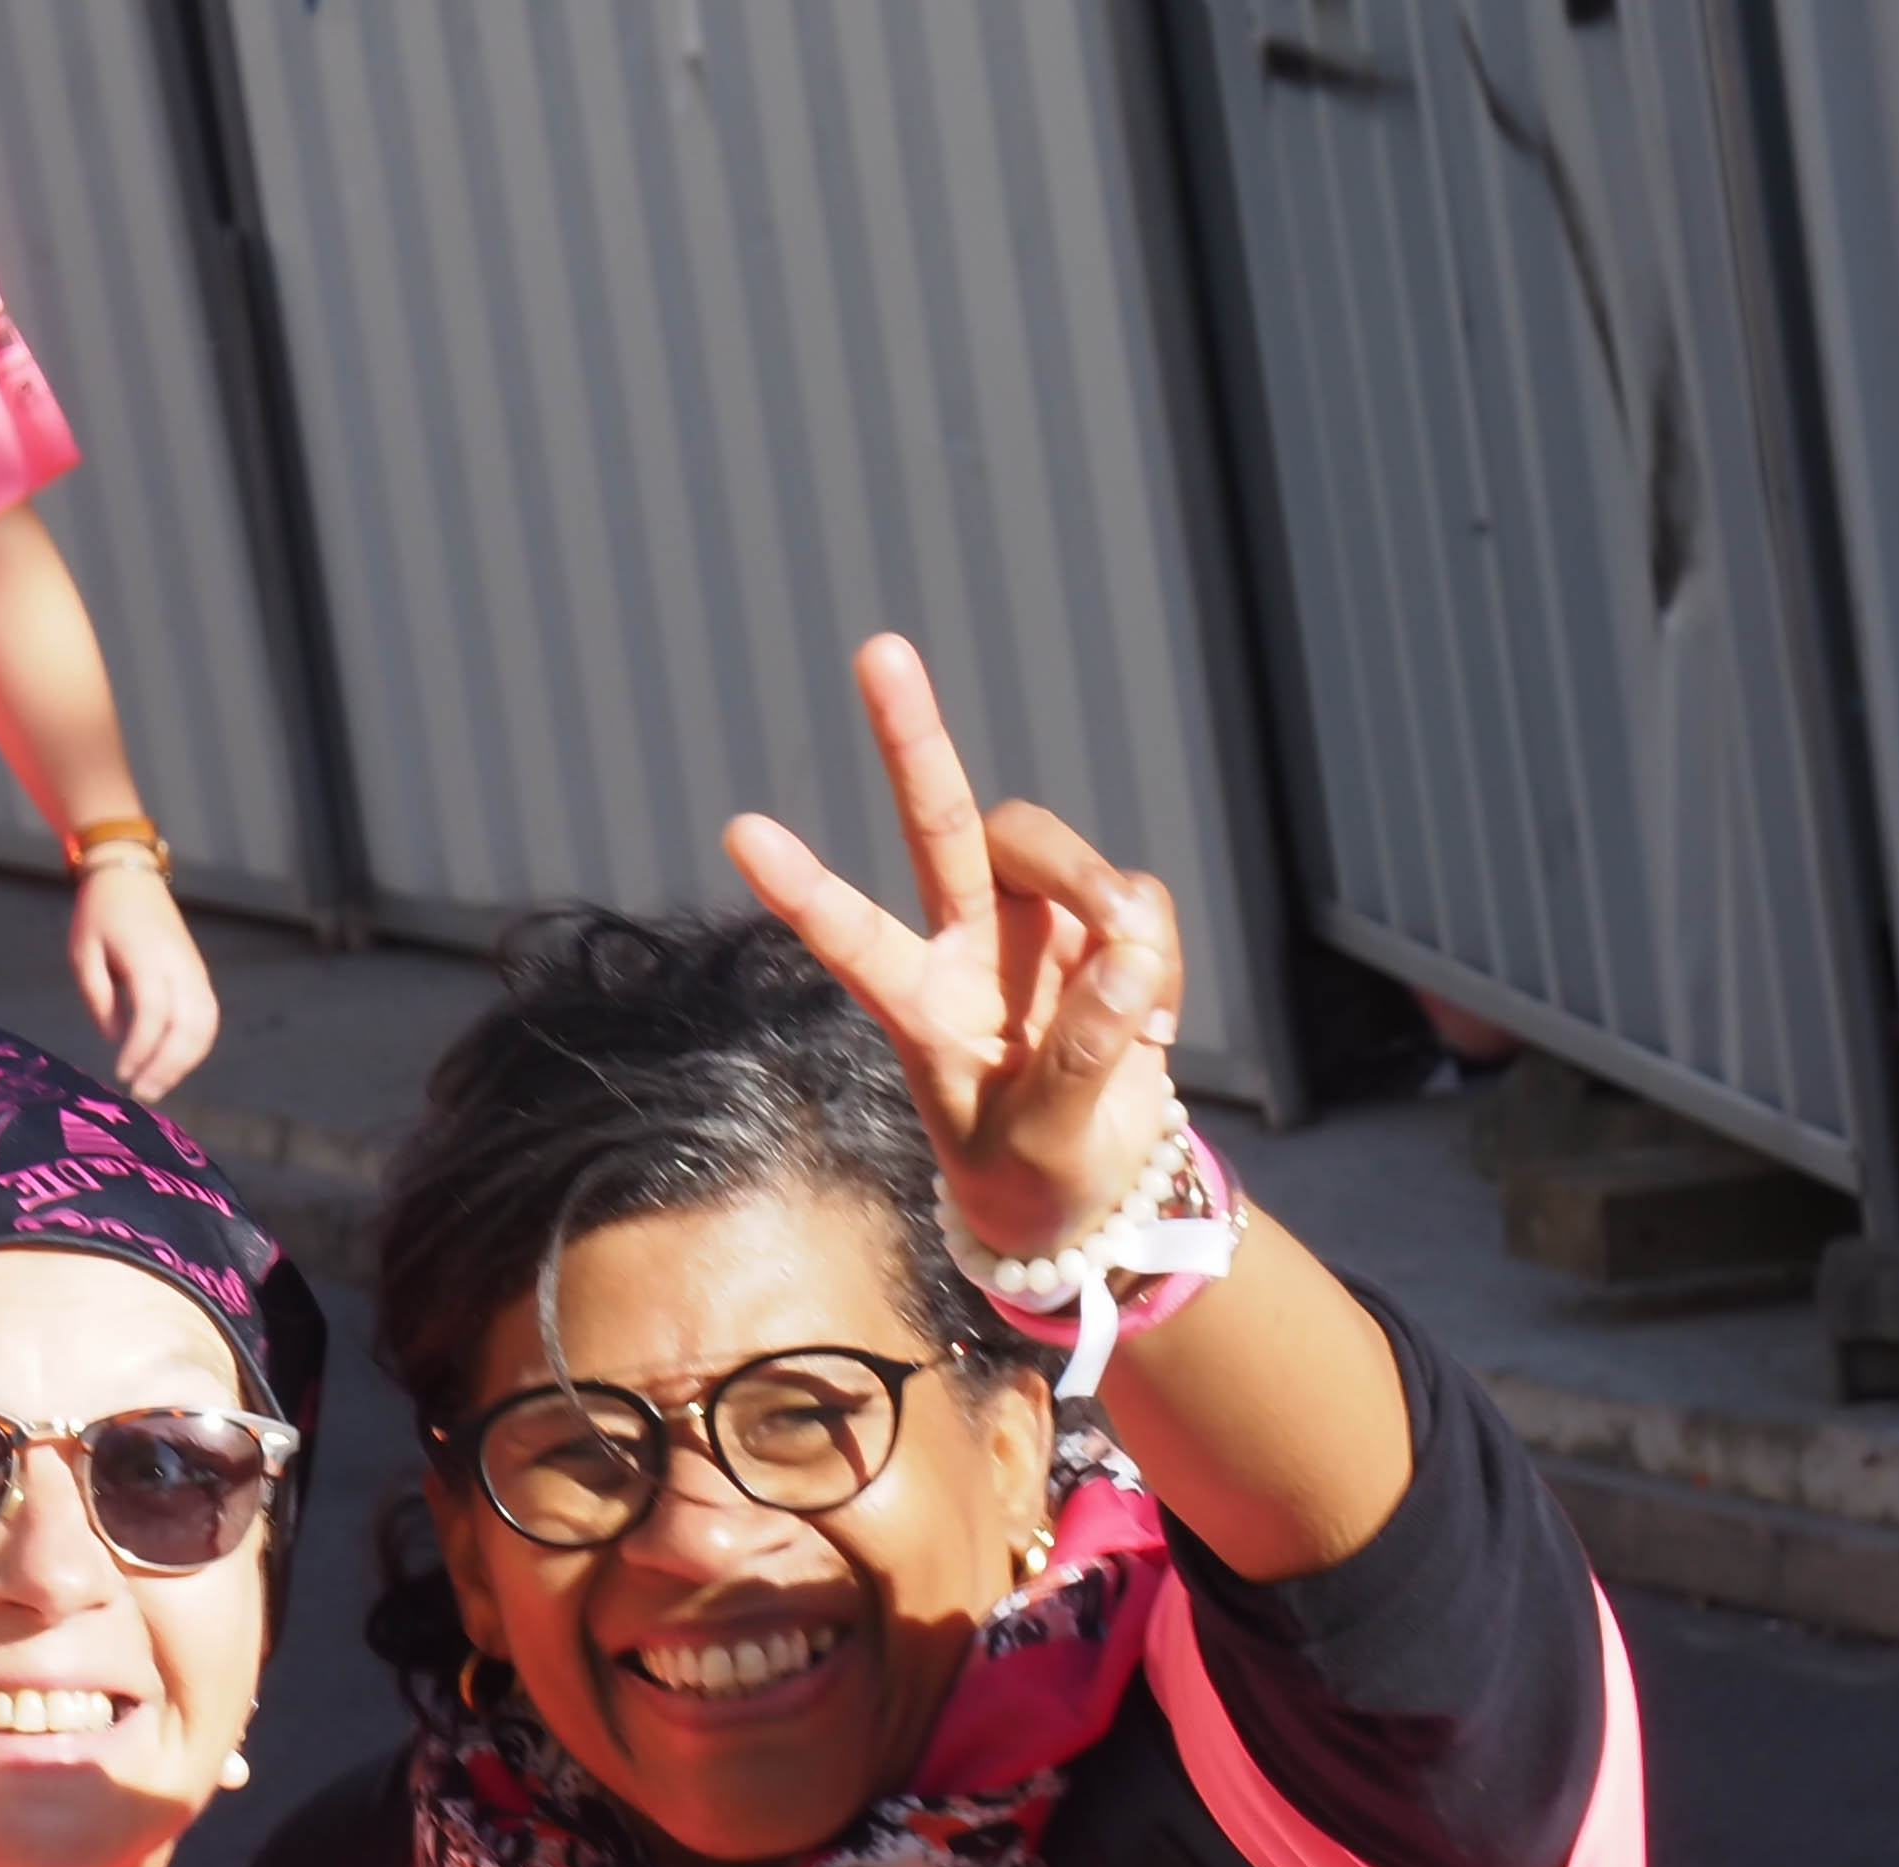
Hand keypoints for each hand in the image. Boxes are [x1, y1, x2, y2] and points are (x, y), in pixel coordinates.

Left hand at [73, 856, 218, 1100]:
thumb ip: (97, 996)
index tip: (122, 1073)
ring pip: (205, 1025)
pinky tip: (176, 1064)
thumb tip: (115, 1037)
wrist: (130, 874)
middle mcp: (178, 964)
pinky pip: (208, 1016)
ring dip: (186, 1062)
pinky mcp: (199, 974)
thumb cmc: (99, 912)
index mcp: (147, 956)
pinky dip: (197, 1046)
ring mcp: (194, 969)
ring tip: (159, 1085)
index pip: (153, 1012)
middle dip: (167, 1066)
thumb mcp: (82, 951)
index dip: (141, 1048)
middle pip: (187, 1025)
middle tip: (143, 1093)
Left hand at [724, 633, 1185, 1264]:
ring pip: (1056, 853)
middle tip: (877, 649)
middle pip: (940, 823)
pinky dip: (1156, 958)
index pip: (854, 938)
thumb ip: (1081, 1060)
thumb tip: (1121, 954)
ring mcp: (1034, 926)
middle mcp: (968, 945)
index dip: (804, 889)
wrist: (1094, 1185)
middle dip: (912, 738)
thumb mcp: (1045, 1145)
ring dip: (1101, 898)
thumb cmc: (1035, 1175)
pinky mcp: (1102, 926)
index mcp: (919, 1005)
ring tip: (1132, 994)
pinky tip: (1148, 1025)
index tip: (742, 833)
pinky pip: (1139, 905)